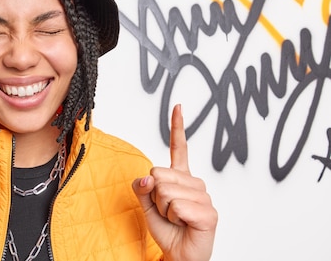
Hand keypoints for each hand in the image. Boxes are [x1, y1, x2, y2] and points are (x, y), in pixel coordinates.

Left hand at [132, 104, 217, 260]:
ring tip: (176, 219)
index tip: (178, 106)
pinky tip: (184, 224)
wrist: (179, 254)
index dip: (177, 127)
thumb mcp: (146, 206)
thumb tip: (146, 179)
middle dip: (154, 196)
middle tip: (167, 211)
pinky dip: (173, 218)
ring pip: (165, 191)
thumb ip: (142, 189)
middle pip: (158, 174)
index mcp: (181, 178)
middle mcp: (194, 184)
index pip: (179, 149)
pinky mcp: (209, 213)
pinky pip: (177, 206)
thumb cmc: (167, 229)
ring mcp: (204, 197)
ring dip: (163, 209)